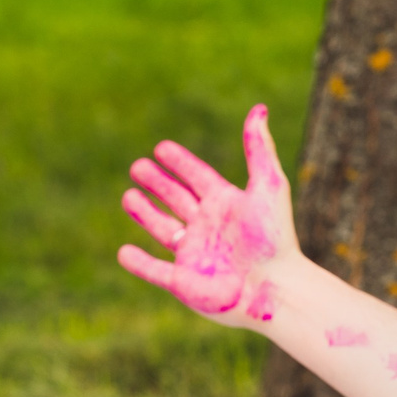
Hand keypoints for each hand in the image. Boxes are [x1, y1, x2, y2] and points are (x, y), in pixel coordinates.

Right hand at [120, 102, 303, 327]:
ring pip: (163, 230)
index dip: (180, 163)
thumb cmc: (274, 238)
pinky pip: (154, 270)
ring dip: (144, 214)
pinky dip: (137, 262)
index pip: (197, 177)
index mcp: (226, 204)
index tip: (161, 148)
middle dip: (157, 184)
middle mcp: (208, 228)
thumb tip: (259, 108)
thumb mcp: (267, 185)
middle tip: (136, 167)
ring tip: (127, 196)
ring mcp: (194, 255)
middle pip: (177, 200)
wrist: (274, 288)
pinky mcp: (183, 282)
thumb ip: (259, 147)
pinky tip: (123, 251)